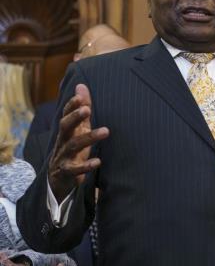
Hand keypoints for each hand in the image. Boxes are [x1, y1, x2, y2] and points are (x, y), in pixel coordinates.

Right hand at [48, 84, 108, 198]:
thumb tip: (81, 86)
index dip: (72, 106)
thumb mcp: (77, 129)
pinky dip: (86, 166)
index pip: (66, 115)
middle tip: (87, 109)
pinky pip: (75, 170)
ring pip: (73, 146)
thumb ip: (81, 110)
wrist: (58, 180)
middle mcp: (63, 142)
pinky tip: (98, 162)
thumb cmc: (72, 150)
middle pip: (65, 127)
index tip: (80, 97)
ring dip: (89, 138)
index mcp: (67, 132)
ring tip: (106, 131)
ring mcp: (63, 157)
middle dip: (74, 117)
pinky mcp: (67, 173)